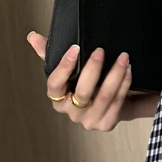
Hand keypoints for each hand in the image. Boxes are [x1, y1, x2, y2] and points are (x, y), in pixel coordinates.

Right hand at [26, 32, 158, 127]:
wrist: (110, 104)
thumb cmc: (85, 85)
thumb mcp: (68, 70)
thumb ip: (50, 54)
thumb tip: (33, 37)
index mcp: (58, 100)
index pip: (54, 85)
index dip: (63, 67)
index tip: (74, 48)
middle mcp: (72, 113)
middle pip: (82, 92)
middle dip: (92, 69)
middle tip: (101, 51)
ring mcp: (90, 121)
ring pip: (103, 97)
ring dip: (114, 75)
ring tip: (122, 57)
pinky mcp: (107, 124)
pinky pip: (117, 103)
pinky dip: (124, 85)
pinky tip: (128, 71)